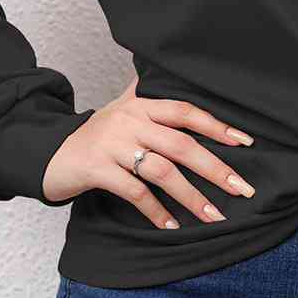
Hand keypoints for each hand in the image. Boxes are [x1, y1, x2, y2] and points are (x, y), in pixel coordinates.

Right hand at [41, 73, 257, 229]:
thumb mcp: (122, 107)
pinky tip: (172, 226)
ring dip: (191, 196)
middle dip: (215, 168)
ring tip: (214, 216)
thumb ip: (149, 91)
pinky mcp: (97, 169)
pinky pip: (134, 192)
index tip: (246, 142)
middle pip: (180, 144)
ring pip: (161, 171)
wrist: (51, 152)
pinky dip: (155, 211)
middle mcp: (129, 121)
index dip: (217, 125)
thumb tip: (178, 71)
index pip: (185, 111)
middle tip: (241, 188)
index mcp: (140, 104)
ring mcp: (112, 145)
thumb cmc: (97, 132)